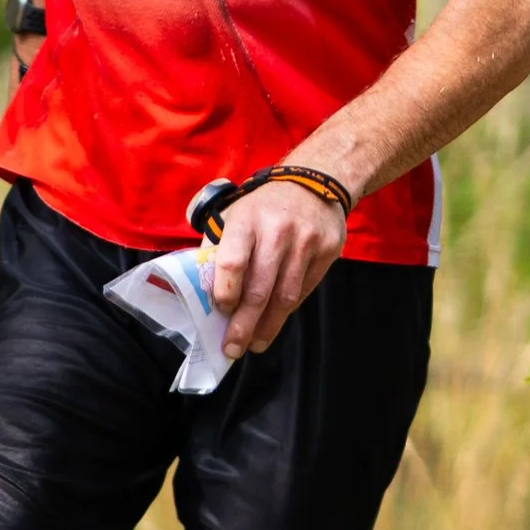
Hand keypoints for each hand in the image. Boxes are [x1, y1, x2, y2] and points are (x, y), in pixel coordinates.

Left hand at [208, 182, 348, 355]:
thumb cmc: (264, 205)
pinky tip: (275, 322)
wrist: (314, 182)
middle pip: (259, 289)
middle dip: (243, 325)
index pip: (232, 262)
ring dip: (268, 326)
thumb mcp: (234, 213)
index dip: (224, 292)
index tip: (220, 310)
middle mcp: (277, 231)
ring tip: (255, 344)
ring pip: (285, 296)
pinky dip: (287, 311)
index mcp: (246, 219)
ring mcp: (305, 242)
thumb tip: (202, 289)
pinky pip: (304, 290)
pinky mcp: (326, 252)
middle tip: (233, 348)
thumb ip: (218, 246)